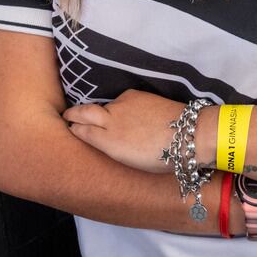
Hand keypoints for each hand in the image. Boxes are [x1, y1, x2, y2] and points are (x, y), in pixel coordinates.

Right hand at [63, 89, 182, 173]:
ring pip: (105, 106)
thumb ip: (112, 149)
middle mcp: (111, 121)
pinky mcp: (135, 95)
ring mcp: (122, 105)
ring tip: (100, 118)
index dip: (74, 128)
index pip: (81, 130)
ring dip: (100, 111)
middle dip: (73, 114)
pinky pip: (120, 100)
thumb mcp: (131, 162)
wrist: (188, 134)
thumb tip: (100, 140)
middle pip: (83, 112)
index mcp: (109, 142)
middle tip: (68, 116)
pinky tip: (126, 112)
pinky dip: (118, 106)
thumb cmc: (162, 158)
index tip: (70, 128)